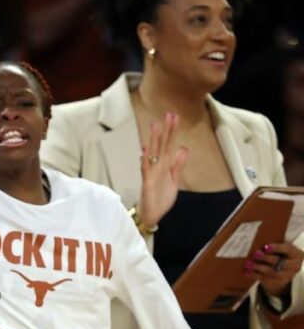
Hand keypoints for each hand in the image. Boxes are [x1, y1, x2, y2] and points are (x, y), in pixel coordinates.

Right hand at [138, 112, 187, 228]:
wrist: (152, 214)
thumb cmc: (160, 198)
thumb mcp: (174, 180)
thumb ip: (178, 165)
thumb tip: (184, 149)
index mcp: (165, 165)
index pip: (169, 144)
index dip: (172, 131)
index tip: (175, 118)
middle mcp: (157, 166)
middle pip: (162, 144)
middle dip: (166, 130)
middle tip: (169, 114)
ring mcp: (151, 173)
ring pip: (153, 153)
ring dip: (154, 139)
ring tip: (155, 126)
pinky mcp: (147, 182)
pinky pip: (146, 168)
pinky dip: (145, 159)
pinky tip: (145, 149)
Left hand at [246, 242, 302, 297]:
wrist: (284, 271)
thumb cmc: (280, 255)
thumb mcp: (282, 249)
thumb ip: (274, 244)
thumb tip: (258, 241)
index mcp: (296, 254)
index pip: (288, 249)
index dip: (276, 248)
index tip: (265, 247)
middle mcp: (293, 266)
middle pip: (278, 261)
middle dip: (265, 258)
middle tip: (255, 254)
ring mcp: (285, 276)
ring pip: (271, 272)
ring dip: (258, 267)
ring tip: (248, 263)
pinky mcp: (276, 282)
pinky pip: (264, 279)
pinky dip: (254, 275)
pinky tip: (246, 272)